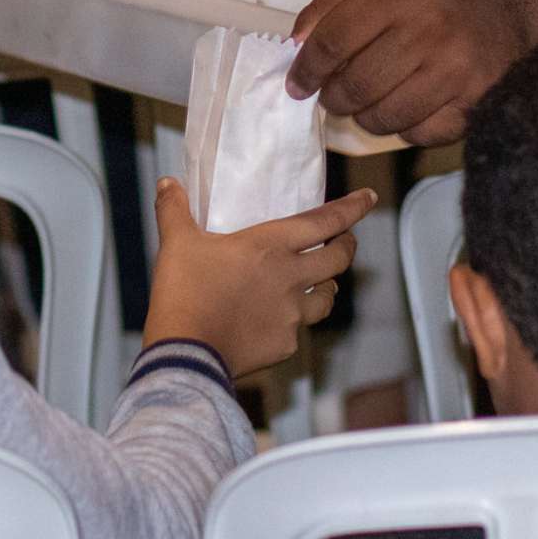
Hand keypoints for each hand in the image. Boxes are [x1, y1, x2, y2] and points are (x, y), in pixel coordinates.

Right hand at [143, 182, 375, 377]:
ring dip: (329, 285)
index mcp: (271, 245)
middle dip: (347, 246)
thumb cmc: (185, 293)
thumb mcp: (177, 243)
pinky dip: (296, 321)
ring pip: (328, 297)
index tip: (368, 198)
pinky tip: (281, 321)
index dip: (351, 208)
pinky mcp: (285, 344)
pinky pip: (300, 329)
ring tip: (323, 281)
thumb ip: (174, 210)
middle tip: (346, 239)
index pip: (325, 221)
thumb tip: (169, 184)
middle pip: (338, 259)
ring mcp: (291, 314)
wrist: (188, 354)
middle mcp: (290, 277)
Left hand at [285, 0, 532, 145]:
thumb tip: (296, 43)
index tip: (297, 85)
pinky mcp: (476, 101)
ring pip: (383, 118)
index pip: (333, 42)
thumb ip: (333, 3)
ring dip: (363, 116)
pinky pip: (420, 133)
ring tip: (367, 100)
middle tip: (334, 94)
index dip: (306, 69)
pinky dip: (403, 126)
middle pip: (354, 86)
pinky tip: (406, 105)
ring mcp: (455, 71)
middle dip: (332, 97)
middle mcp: (427, 32)